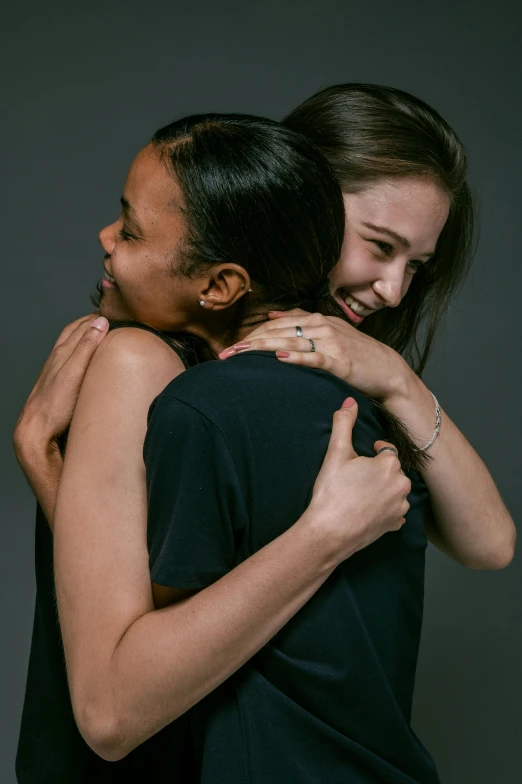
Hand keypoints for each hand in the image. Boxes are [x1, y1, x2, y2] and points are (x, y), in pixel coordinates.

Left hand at [13, 314, 108, 462]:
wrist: (36, 430)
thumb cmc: (55, 405)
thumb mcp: (75, 373)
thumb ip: (87, 347)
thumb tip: (101, 322)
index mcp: (63, 352)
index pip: (82, 326)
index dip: (98, 317)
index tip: (116, 312)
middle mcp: (57, 358)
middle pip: (74, 331)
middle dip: (91, 322)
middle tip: (110, 317)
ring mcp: (55, 370)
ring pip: (70, 344)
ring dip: (84, 335)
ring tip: (98, 332)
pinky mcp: (56, 382)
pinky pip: (68, 358)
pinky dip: (79, 350)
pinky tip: (84, 359)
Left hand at [219, 309, 408, 401]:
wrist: (386, 369)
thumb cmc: (356, 354)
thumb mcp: (329, 333)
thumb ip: (302, 323)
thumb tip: (273, 316)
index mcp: (316, 320)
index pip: (276, 325)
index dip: (251, 335)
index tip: (230, 347)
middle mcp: (321, 327)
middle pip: (278, 332)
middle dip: (248, 343)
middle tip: (225, 354)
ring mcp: (331, 343)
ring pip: (291, 342)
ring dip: (262, 348)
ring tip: (240, 355)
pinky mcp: (339, 361)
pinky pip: (314, 357)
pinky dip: (296, 357)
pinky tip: (279, 358)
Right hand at [306, 398, 410, 564]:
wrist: (328, 533)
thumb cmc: (332, 492)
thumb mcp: (335, 453)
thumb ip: (344, 423)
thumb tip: (350, 401)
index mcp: (390, 464)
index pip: (387, 449)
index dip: (373, 452)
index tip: (359, 459)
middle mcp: (402, 485)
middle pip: (392, 470)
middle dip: (377, 471)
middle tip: (356, 477)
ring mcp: (400, 507)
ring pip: (395, 490)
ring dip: (382, 489)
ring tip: (359, 494)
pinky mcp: (395, 525)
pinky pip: (394, 511)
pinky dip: (384, 508)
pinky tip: (366, 509)